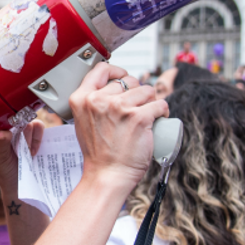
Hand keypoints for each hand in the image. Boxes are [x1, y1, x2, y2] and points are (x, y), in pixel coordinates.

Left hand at [0, 120, 44, 193]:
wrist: (20, 186)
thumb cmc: (4, 173)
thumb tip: (0, 132)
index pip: (1, 116)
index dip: (8, 123)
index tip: (12, 136)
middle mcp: (9, 128)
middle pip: (19, 117)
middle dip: (22, 134)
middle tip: (21, 149)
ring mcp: (23, 131)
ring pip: (30, 121)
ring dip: (31, 137)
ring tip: (28, 153)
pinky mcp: (35, 135)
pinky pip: (40, 127)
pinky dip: (38, 139)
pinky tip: (33, 152)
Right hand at [68, 63, 167, 186]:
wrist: (107, 175)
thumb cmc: (98, 154)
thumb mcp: (83, 122)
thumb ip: (92, 103)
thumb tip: (112, 89)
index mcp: (81, 99)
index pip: (101, 69)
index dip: (117, 71)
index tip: (124, 77)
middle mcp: (98, 100)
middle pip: (128, 80)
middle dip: (137, 92)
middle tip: (136, 109)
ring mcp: (119, 107)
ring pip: (146, 90)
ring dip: (151, 102)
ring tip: (147, 117)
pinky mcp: (138, 117)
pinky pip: (160, 104)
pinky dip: (163, 112)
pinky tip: (158, 120)